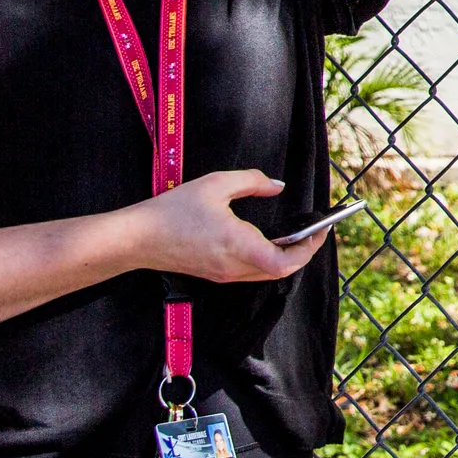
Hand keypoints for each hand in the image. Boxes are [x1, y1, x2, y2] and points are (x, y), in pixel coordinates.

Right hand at [126, 170, 326, 283]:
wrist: (136, 239)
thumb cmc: (173, 211)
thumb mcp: (215, 184)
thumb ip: (252, 182)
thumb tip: (277, 187)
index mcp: (238, 246)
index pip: (285, 262)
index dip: (309, 248)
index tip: (321, 228)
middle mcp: (234, 267)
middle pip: (281, 271)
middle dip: (303, 251)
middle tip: (315, 230)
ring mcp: (224, 274)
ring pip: (267, 273)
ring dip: (286, 256)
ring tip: (298, 232)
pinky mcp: (215, 274)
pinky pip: (251, 271)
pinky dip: (267, 258)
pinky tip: (270, 239)